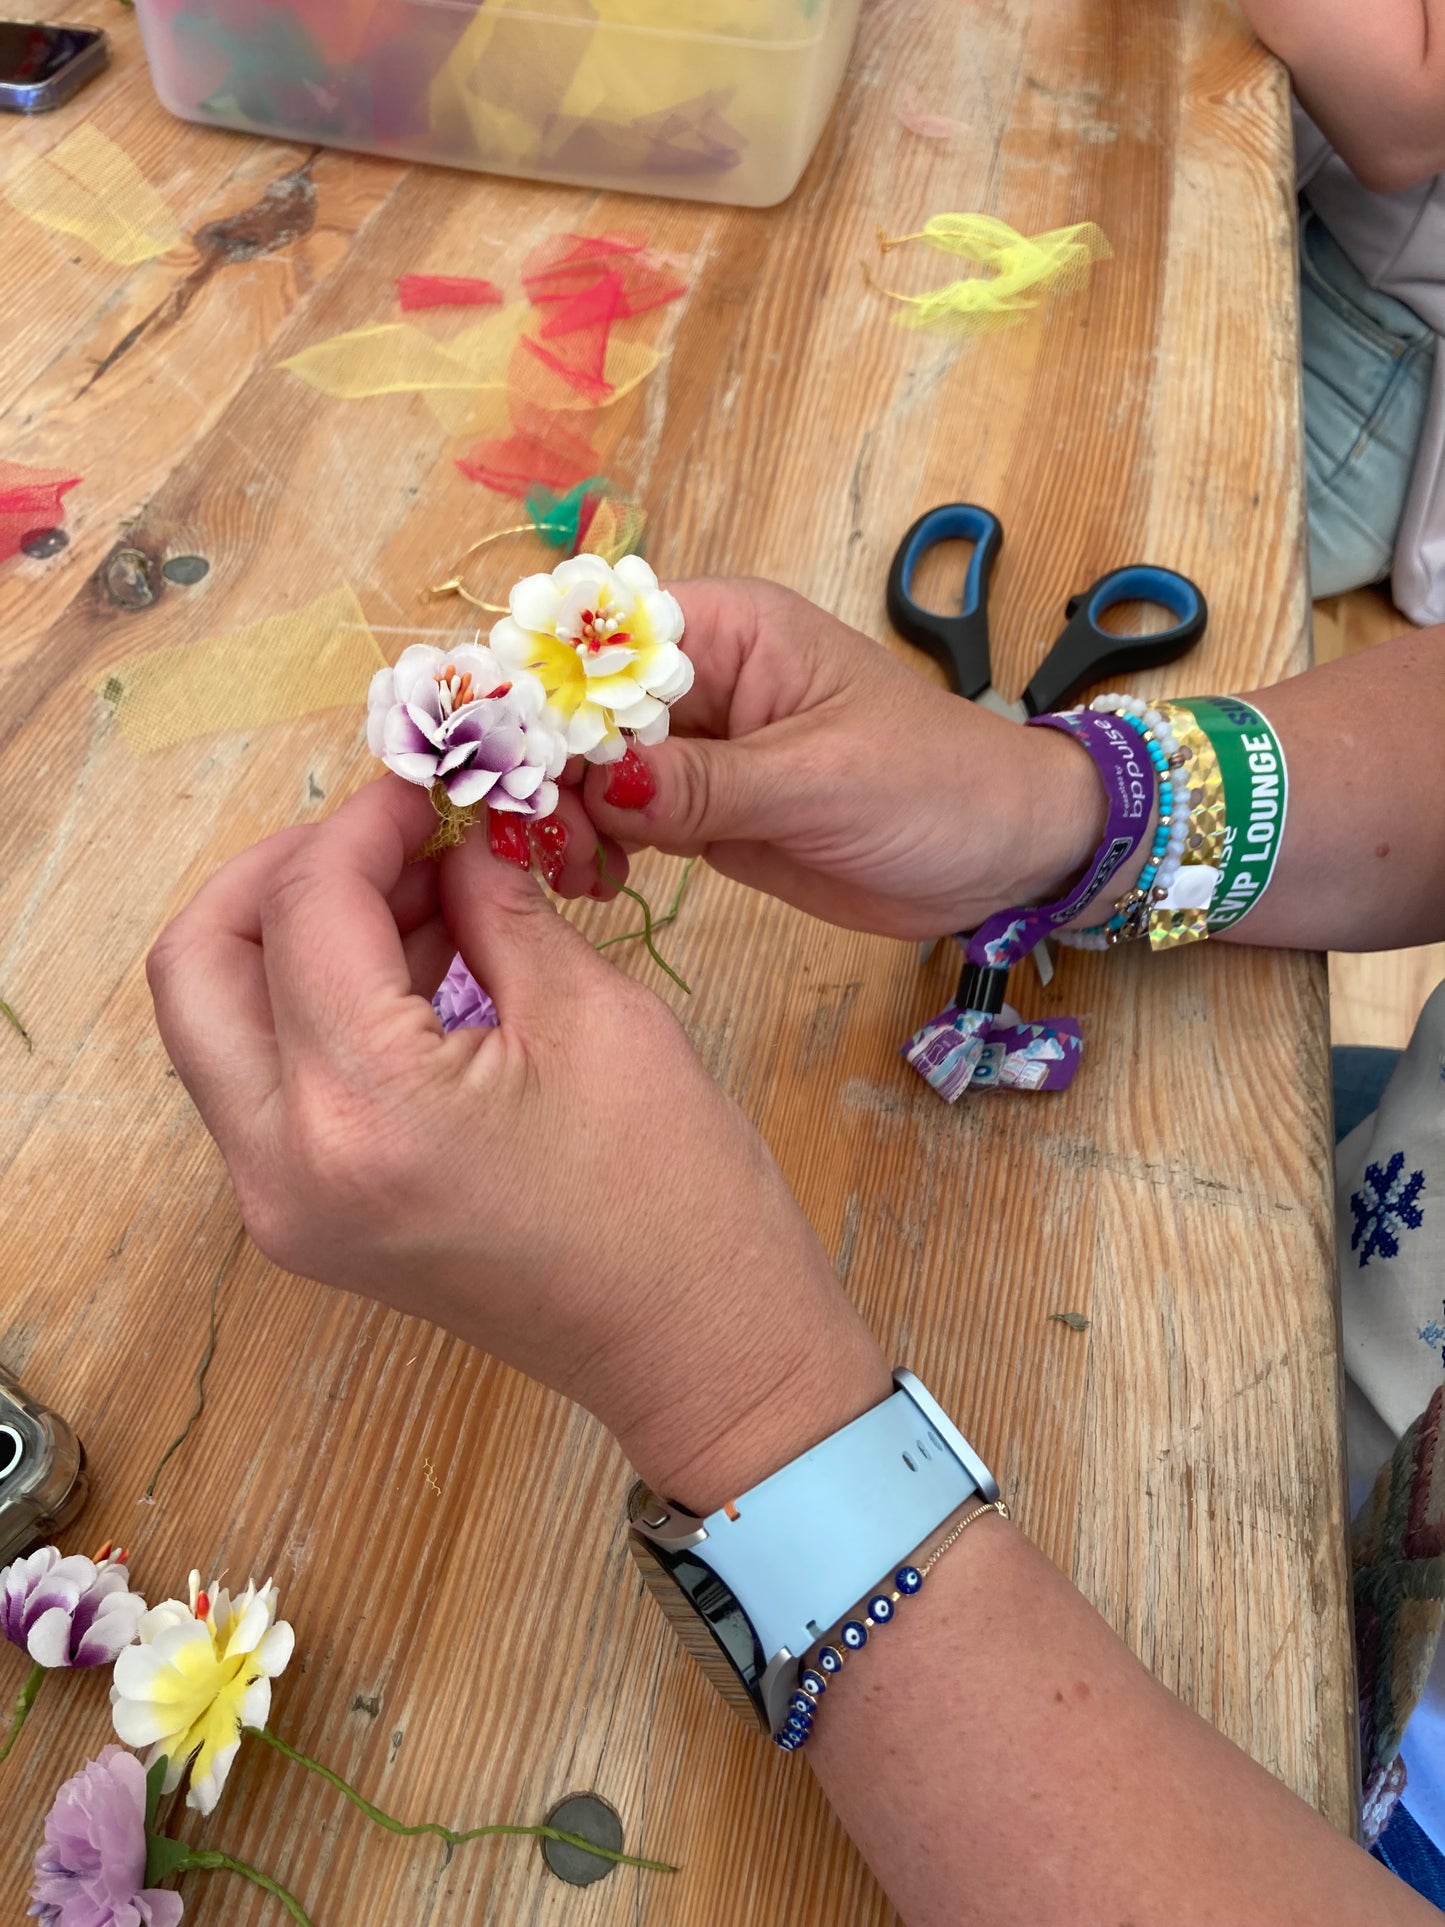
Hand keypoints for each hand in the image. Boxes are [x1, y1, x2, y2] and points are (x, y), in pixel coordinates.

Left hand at [147, 778, 888, 1511]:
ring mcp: (282, 1206)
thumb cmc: (675, 1194)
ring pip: (215, 1022)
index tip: (429, 785)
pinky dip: (311, 1005)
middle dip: (280, 871)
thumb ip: (494, 904)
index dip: (366, 822)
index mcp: (363, 1108)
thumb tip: (452, 834)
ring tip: (419, 893)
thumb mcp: (593, 1013)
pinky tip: (413, 964)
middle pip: (198, 964)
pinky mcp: (306, 1221)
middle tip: (382, 834)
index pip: (309, 909)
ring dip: (295, 935)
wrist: (697, 1349)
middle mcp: (285, 1165)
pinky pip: (264, 1079)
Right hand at [570, 580, 1105, 938]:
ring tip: (580, 873)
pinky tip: (601, 884)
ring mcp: (695, 749)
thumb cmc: (938, 786)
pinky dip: (595, 850)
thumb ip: (707, 785)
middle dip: (549, 773)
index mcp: (727, 630)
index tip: (514, 770)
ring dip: (565, 820)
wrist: (1002, 856)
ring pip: (586, 772)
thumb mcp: (821, 781)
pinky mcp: (700, 811)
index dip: (545, 697)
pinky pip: (618, 821)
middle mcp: (698, 681)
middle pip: (578, 711)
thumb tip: (599, 780)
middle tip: (553, 845)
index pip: (601, 644)